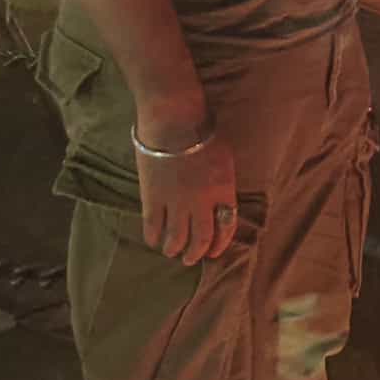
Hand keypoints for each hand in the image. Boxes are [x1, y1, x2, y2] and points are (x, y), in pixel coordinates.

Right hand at [132, 118, 236, 264]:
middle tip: (191, 258)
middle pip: (200, 238)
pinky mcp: (153, 198)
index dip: (220, 244)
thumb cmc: (202, 133)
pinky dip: (153, 238)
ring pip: (175, 238)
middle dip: (196, 253)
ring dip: (174, 249)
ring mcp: (176, 202)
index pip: (226, 227)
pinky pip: (153, 227)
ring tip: (172, 252)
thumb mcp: (224, 161)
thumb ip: (221, 186)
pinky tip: (154, 240)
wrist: (174, 121)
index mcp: (223, 191)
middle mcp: (201, 202)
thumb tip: (219, 205)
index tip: (214, 252)